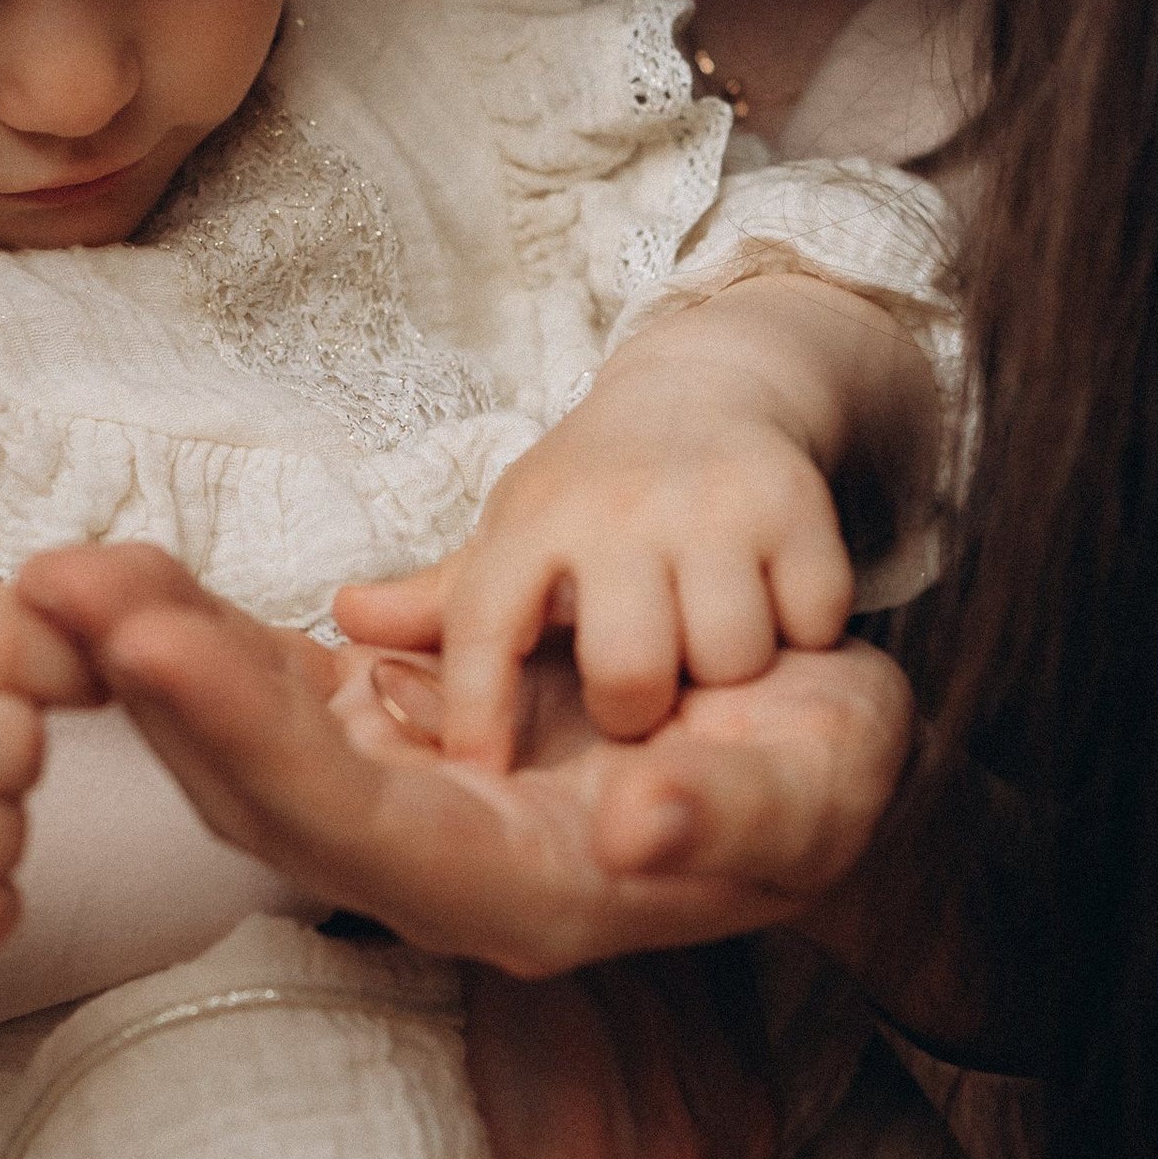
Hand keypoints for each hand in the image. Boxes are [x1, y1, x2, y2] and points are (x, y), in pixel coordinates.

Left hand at [19, 544, 914, 975]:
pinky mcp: (392, 739)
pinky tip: (124, 584)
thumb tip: (640, 823)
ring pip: (247, 740)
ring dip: (151, 655)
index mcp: (521, 892)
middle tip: (55, 587)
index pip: (351, 826)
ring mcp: (402, 799)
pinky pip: (272, 693)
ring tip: (60, 573)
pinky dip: (199, 638)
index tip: (149, 647)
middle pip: (262, 790)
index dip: (245, 740)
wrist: (809, 755)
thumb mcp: (816, 791)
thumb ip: (735, 814)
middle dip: (156, 688)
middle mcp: (437, 862)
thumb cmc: (817, 777)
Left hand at [335, 392, 850, 771]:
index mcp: (531, 522)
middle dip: (637, 706)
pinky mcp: (793, 496)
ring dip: (725, 671)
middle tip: (642, 693)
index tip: (487, 771)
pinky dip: (802, 631)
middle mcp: (615, 504)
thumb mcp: (518, 539)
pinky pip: (811, 618)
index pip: (485, 628)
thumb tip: (347, 620)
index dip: (478, 711)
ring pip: (725, 655)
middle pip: (628, 673)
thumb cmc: (600, 497)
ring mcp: (708, 499)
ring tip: (708, 647)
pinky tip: (776, 612)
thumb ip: (444, 602)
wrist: (708, 387)